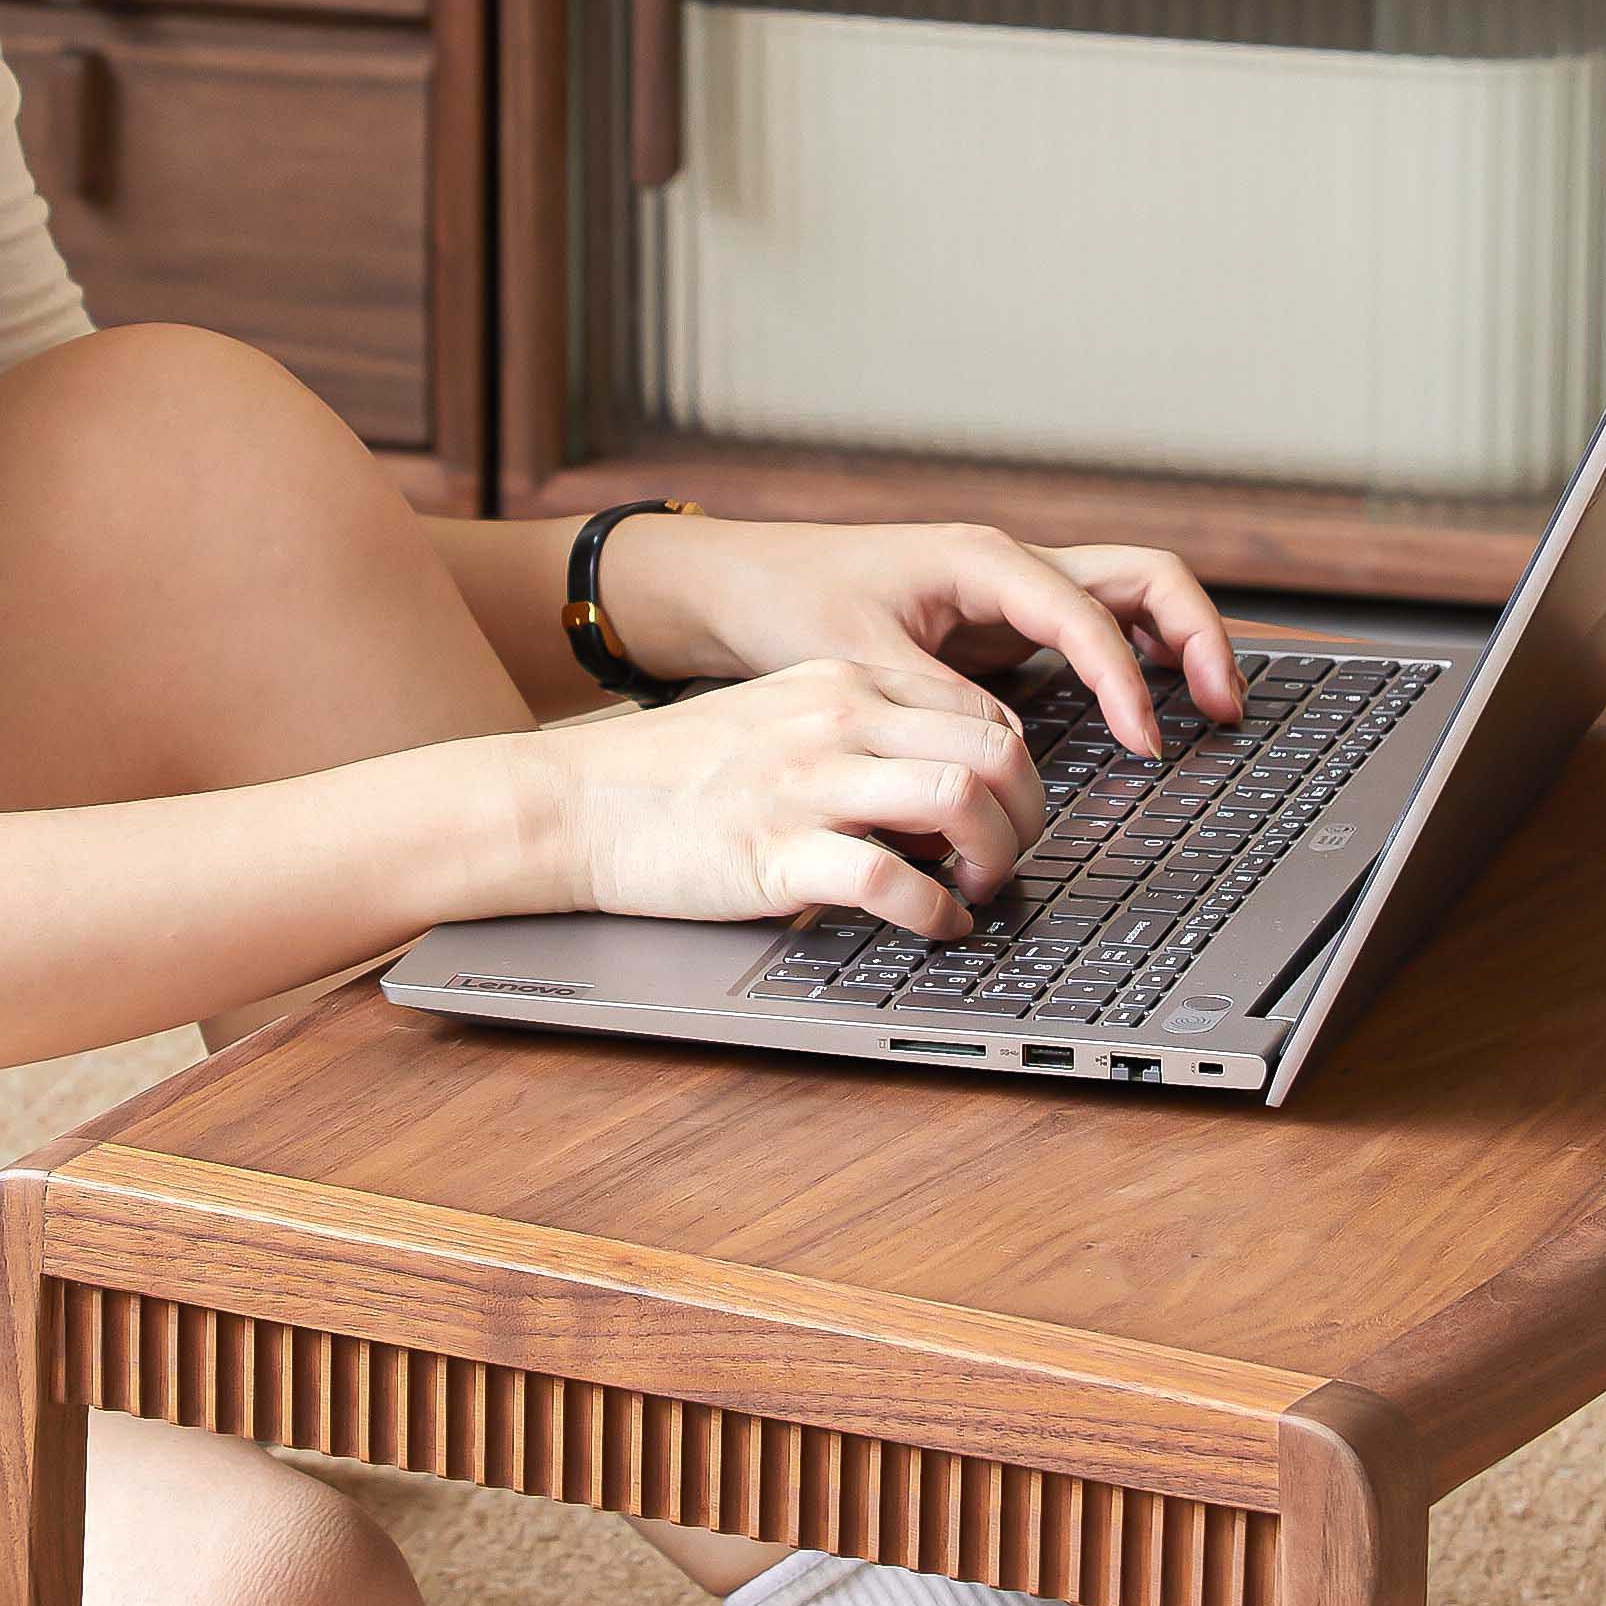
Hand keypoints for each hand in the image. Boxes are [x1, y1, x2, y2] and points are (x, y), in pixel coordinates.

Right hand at [528, 657, 1048, 945]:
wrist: (577, 802)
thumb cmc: (676, 773)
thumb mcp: (781, 717)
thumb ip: (861, 734)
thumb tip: (944, 788)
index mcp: (844, 679)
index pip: (982, 709)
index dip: (1019, 771)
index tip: (1009, 814)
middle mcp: (838, 718)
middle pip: (995, 748)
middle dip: (1028, 816)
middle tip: (1009, 859)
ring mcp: (809, 783)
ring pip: (961, 798)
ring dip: (997, 857)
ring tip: (978, 890)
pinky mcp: (778, 851)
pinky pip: (892, 879)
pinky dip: (935, 912)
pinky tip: (934, 926)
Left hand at [596, 508, 1243, 766]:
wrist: (738, 587)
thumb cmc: (787, 604)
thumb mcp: (856, 661)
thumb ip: (935, 701)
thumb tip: (1005, 746)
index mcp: (982, 560)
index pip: (1087, 614)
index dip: (1126, 680)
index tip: (1145, 743)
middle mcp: (1010, 567)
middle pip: (1142, 577)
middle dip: (1197, 634)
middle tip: (1224, 706)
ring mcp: (1012, 595)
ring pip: (1128, 597)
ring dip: (1179, 642)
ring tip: (1213, 707)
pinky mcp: (1002, 629)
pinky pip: (1094, 633)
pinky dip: (1137, 660)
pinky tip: (1151, 709)